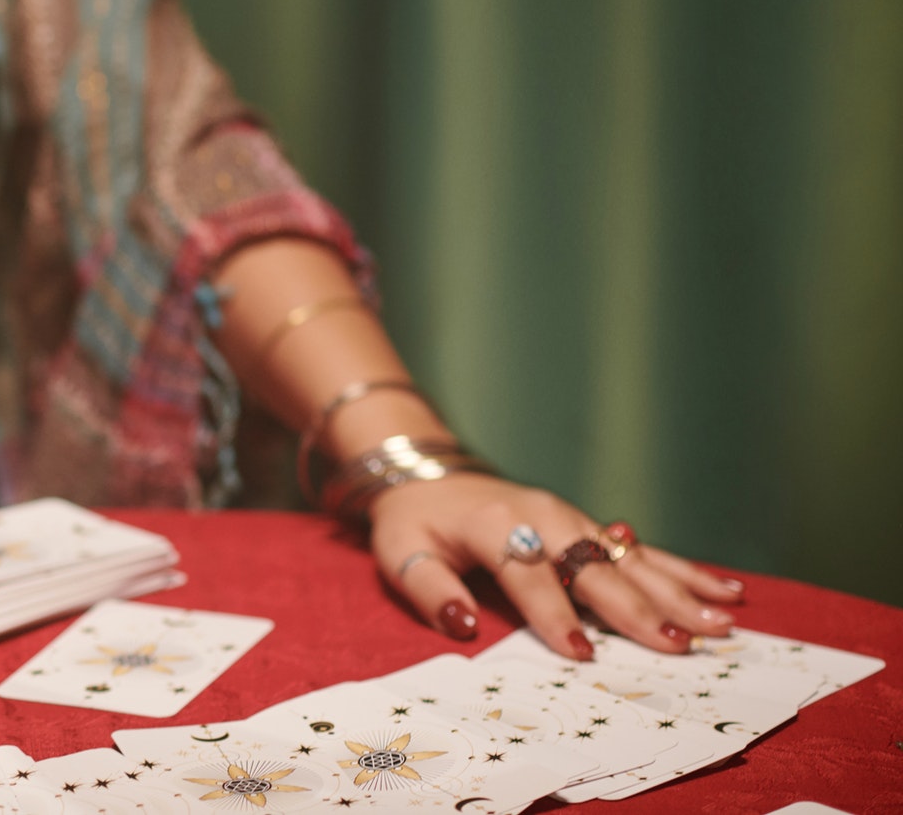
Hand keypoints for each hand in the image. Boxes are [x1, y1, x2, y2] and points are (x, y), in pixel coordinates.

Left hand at [367, 473, 745, 659]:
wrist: (429, 473)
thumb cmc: (416, 521)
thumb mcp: (400, 552)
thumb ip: (430, 589)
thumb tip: (462, 624)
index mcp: (495, 524)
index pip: (530, 573)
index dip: (554, 614)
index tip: (583, 654)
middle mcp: (544, 516)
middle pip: (594, 567)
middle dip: (638, 607)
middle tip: (679, 644)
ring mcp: (573, 519)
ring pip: (631, 559)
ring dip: (678, 591)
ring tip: (721, 621)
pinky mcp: (589, 526)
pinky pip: (642, 550)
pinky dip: (685, 570)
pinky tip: (725, 589)